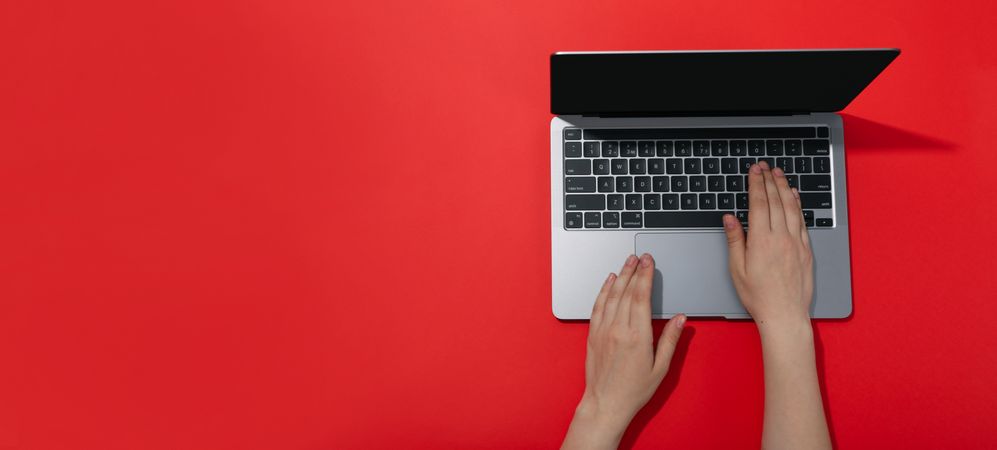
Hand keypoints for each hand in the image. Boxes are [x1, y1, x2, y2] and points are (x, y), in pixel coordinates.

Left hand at [562, 254, 685, 449]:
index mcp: (637, 336)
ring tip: (627, 262)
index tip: (649, 262)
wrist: (606, 404)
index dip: (646, 276)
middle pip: (626, 292)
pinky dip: (604, 290)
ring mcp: (603, 331)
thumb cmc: (634, 390)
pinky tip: (609, 281)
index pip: (641, 297)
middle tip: (641, 256)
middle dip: (635, 271)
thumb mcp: (661, 368)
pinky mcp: (593, 334)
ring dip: (620, 276)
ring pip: (611, 296)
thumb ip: (670, 340)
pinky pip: (598, 306)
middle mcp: (618, 330)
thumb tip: (681, 318)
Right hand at [722, 161, 813, 328]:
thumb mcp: (737, 269)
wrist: (785, 314)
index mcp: (762, 241)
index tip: (754, 171)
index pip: (759, 204)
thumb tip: (730, 218)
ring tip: (779, 174)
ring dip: (785, 188)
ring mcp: (797, 242)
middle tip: (764, 166)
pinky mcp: (806, 250)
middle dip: (769, 180)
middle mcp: (782, 238)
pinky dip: (798, 205)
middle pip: (776, 201)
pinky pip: (802, 221)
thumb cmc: (758, 296)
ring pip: (791, 207)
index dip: (756, 184)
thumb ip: (735, 240)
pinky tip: (794, 196)